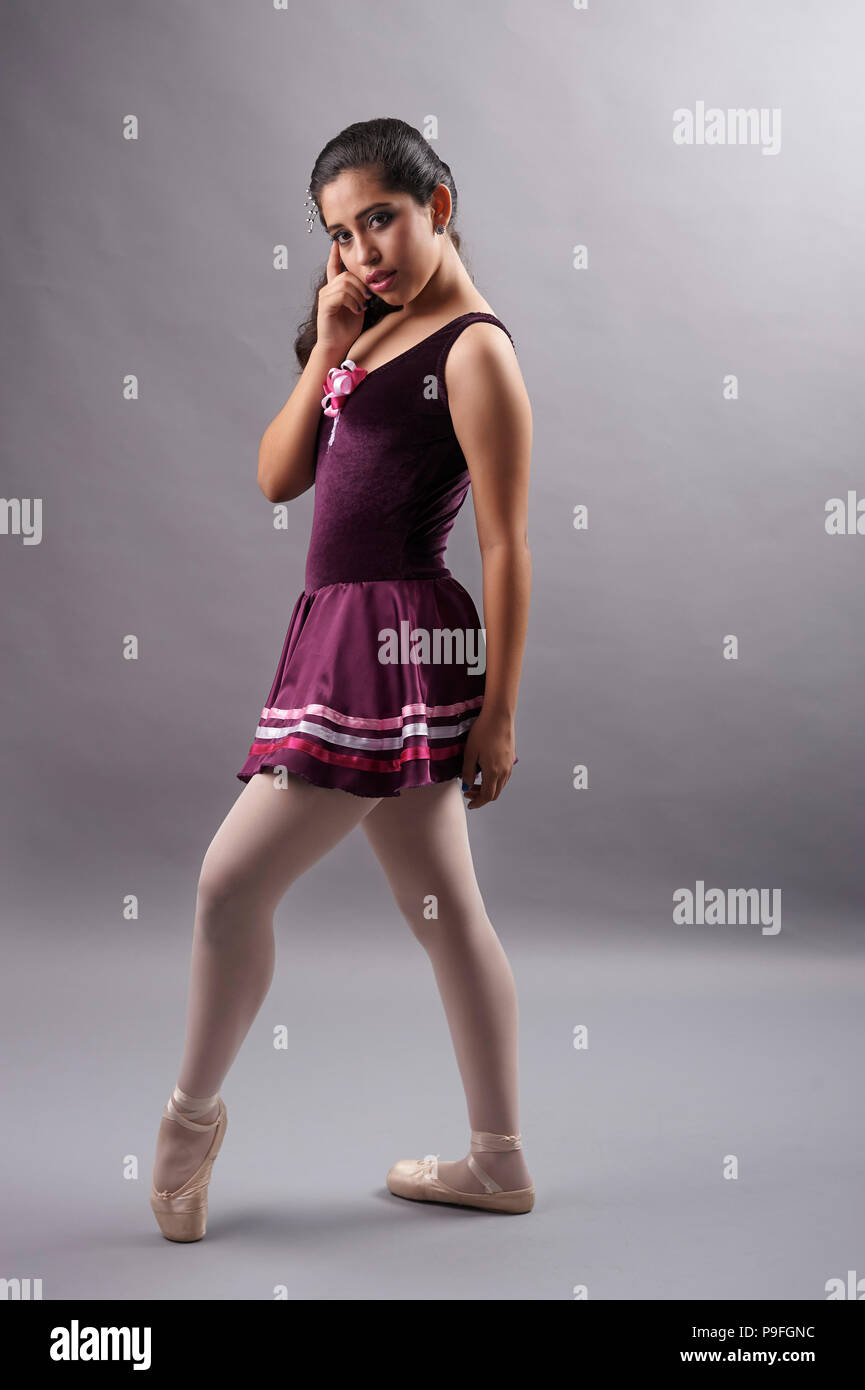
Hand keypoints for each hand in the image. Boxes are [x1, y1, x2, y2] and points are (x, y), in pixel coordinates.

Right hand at [316, 239, 371, 362]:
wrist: (338, 345)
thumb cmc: (348, 328)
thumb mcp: (358, 306)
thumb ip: (360, 294)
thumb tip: (369, 284)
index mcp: (334, 289)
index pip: (332, 267)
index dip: (334, 255)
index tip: (336, 243)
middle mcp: (327, 290)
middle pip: (346, 275)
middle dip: (360, 285)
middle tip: (367, 299)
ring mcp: (325, 297)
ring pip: (344, 284)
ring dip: (358, 295)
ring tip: (362, 307)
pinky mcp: (325, 306)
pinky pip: (341, 295)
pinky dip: (353, 302)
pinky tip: (356, 311)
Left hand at [460, 709, 515, 808]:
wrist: (499, 716)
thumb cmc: (483, 732)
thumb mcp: (470, 752)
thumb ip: (467, 772)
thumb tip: (465, 786)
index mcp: (493, 772)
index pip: (487, 796)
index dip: (477, 802)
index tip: (469, 804)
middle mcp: (504, 771)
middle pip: (494, 793)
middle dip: (481, 796)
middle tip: (468, 792)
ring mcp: (509, 765)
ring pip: (499, 786)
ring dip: (487, 788)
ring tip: (474, 782)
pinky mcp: (510, 759)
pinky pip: (503, 777)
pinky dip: (494, 781)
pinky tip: (484, 773)